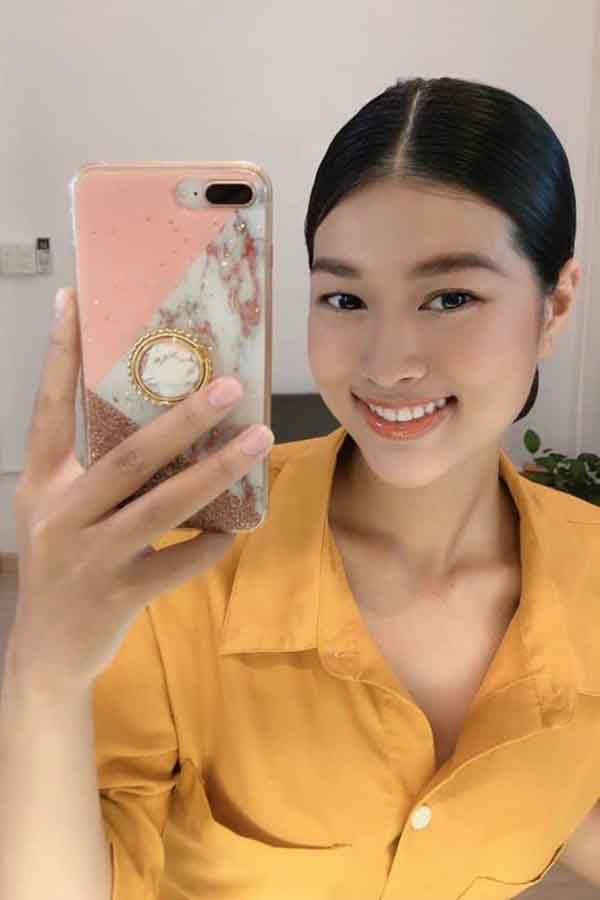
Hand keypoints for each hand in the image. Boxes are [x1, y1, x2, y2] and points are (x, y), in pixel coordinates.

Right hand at [9, 288, 273, 698]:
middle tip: (231, 385)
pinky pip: (180, 562)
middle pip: (129, 455)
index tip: (76, 299)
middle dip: (184, 418)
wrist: (44, 653)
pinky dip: (212, 542)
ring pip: (163, 505)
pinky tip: (239, 526)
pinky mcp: (119, 595)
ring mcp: (91, 557)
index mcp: (43, 483)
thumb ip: (92, 470)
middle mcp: (62, 513)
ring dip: (216, 471)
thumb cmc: (61, 566)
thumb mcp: (58, 511)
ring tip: (259, 439)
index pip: (49, 407)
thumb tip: (159, 419)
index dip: (62, 354)